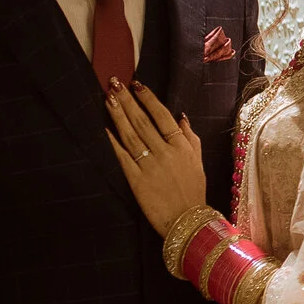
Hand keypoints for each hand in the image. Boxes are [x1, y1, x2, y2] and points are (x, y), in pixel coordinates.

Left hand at [107, 80, 208, 233]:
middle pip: (142, 121)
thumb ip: (189, 137)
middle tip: (114, 83)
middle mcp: (166, 152)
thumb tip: (181, 116)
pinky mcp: (137, 180)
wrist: (188, 220)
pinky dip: (113, 142)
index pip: (162, 116)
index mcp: (182, 146)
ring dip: (118, 115)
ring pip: (131, 134)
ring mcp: (150, 165)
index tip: (136, 84)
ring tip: (108, 98)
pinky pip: (123, 156)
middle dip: (127, 100)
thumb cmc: (194, 190)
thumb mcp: (198, 161)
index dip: (148, 99)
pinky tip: (104, 128)